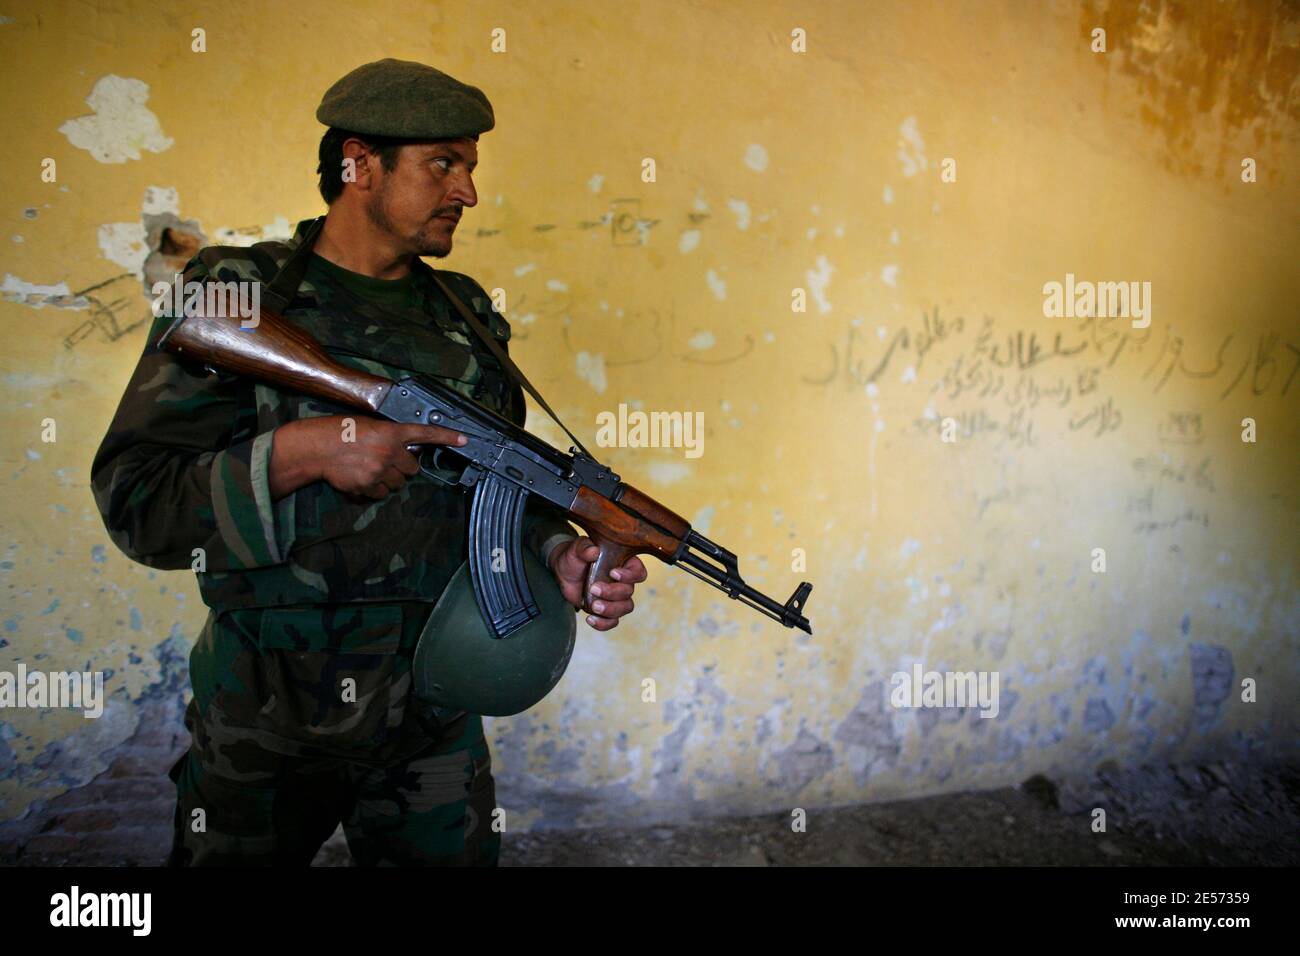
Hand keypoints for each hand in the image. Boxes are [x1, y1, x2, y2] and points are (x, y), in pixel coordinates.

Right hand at [270, 416, 465, 500]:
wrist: (314, 447)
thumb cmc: (338, 431)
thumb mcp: (367, 425)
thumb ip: (388, 436)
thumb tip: (402, 449)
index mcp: (390, 432)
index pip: (425, 434)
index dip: (447, 437)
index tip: (464, 440)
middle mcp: (388, 452)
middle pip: (412, 469)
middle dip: (402, 467)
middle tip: (386, 460)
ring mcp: (379, 472)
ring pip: (397, 484)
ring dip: (388, 480)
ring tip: (369, 469)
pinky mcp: (367, 487)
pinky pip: (379, 494)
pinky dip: (372, 490)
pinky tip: (359, 478)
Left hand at [548, 537, 647, 630]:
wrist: (563, 573)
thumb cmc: (574, 557)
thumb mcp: (576, 549)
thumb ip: (584, 548)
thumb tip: (594, 551)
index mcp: (623, 563)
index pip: (638, 572)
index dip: (630, 575)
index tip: (612, 573)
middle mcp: (624, 582)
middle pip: (629, 591)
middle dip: (613, 593)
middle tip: (594, 589)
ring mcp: (616, 598)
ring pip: (625, 608)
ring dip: (611, 609)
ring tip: (594, 606)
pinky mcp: (607, 611)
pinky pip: (612, 621)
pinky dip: (603, 623)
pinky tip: (590, 618)